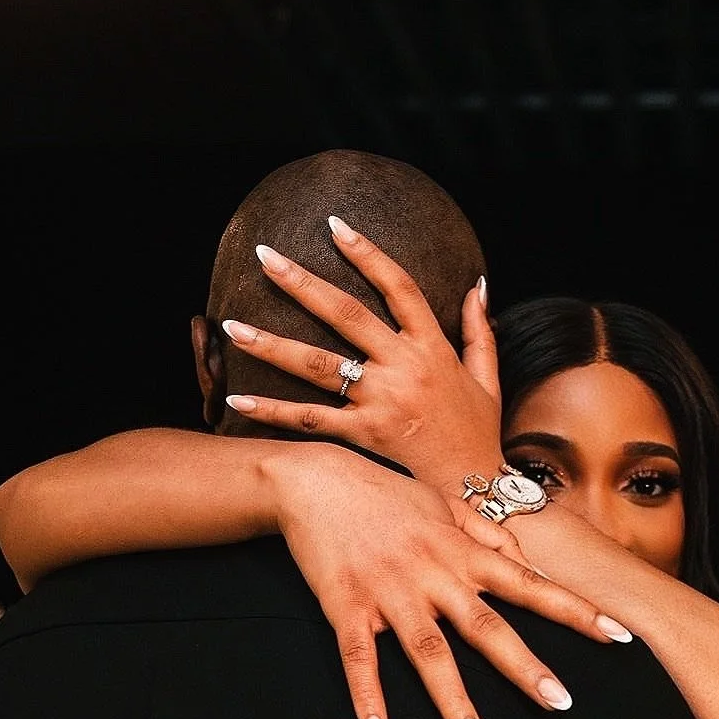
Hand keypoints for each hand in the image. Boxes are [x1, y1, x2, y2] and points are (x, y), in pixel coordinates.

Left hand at [220, 216, 503, 497]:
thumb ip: (479, 330)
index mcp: (433, 347)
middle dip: (301, 282)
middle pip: (345, 314)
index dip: (367, 254)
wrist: (477, 491)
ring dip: (271, 343)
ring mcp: (381, 402)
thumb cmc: (478, 435)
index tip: (335, 227)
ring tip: (231, 325)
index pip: (399, 287)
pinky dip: (272, 409)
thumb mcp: (487, 378)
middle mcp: (404, 368)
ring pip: (318, 364)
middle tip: (264, 256)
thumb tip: (477, 285)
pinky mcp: (363, 436)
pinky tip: (237, 397)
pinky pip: (310, 419)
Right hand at [271, 445, 632, 718]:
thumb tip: (527, 562)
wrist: (315, 481)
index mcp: (461, 551)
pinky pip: (359, 660)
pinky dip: (368, 700)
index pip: (529, 584)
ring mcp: (390, 593)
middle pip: (486, 628)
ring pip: (428, 654)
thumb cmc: (383, 493)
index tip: (619, 635)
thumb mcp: (442, 504)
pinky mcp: (347, 608)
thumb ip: (486, 534)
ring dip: (454, 703)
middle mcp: (433, 574)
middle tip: (562, 705)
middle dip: (525, 668)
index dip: (575, 610)